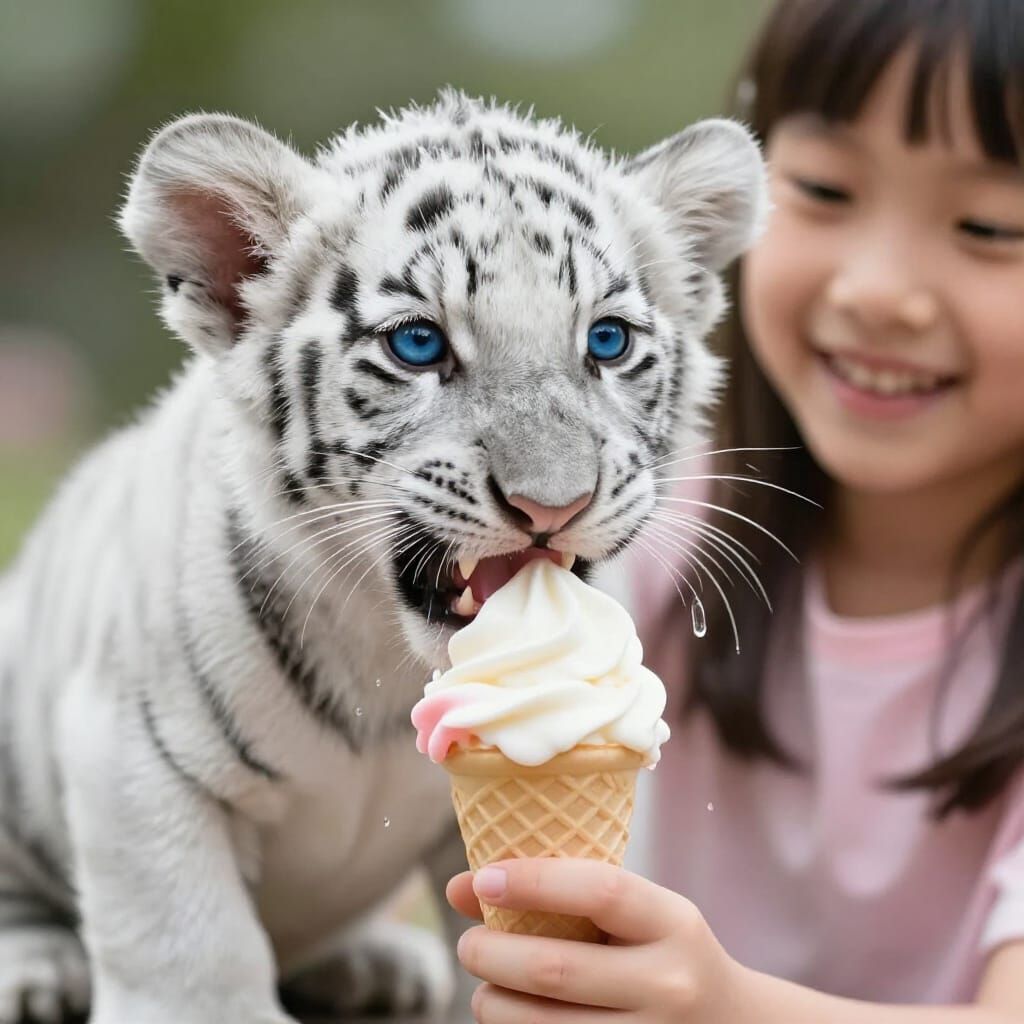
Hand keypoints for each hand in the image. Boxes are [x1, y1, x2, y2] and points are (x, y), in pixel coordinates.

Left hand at [447, 858, 750, 1021]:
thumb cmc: (662, 954)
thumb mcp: (636, 914)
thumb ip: (560, 892)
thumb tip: (461, 886)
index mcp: (673, 924)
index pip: (600, 890)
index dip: (534, 881)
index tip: (484, 880)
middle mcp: (669, 984)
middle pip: (555, 968)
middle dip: (491, 953)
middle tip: (469, 943)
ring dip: (492, 1004)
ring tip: (484, 989)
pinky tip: (511, 1018)